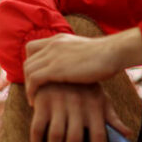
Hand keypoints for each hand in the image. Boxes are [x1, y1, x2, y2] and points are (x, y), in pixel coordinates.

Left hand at [23, 28, 141, 104]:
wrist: (113, 53)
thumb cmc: (106, 56)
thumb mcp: (84, 52)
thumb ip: (74, 57)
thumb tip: (74, 68)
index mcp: (60, 39)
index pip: (33, 47)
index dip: (32, 63)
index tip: (37, 78)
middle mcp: (53, 44)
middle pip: (28, 60)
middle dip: (28, 78)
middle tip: (35, 92)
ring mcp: (54, 55)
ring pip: (28, 70)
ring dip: (28, 86)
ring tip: (34, 99)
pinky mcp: (56, 68)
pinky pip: (33, 80)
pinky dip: (31, 92)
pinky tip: (35, 102)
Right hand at [29, 82, 132, 141]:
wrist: (62, 59)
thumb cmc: (85, 86)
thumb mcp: (101, 98)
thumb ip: (112, 117)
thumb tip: (127, 134)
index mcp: (95, 107)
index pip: (100, 136)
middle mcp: (78, 106)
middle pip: (76, 139)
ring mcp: (60, 103)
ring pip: (56, 134)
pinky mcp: (43, 101)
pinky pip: (38, 126)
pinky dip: (38, 139)